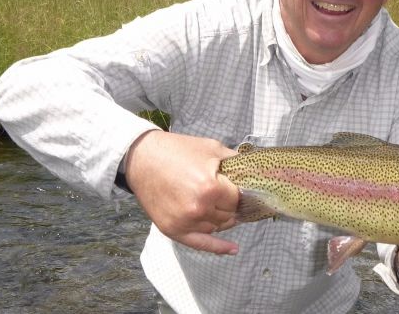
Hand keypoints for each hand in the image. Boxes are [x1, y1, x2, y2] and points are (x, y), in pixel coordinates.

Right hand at [124, 129, 239, 254]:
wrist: (142, 159)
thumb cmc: (177, 151)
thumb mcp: (212, 148)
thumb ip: (236, 161)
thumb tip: (256, 170)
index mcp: (210, 188)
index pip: (238, 198)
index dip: (240, 192)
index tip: (239, 187)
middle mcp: (199, 209)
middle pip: (229, 215)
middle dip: (231, 205)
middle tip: (228, 195)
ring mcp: (185, 222)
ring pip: (217, 227)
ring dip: (222, 219)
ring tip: (221, 207)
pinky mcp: (173, 230)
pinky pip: (200, 244)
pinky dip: (218, 248)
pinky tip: (233, 249)